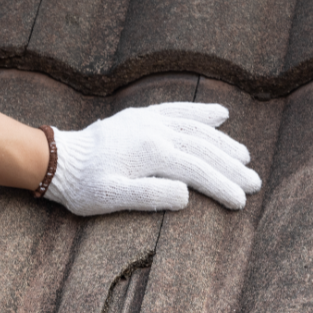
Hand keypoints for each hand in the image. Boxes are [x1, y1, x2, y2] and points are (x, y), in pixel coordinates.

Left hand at [45, 102, 261, 215]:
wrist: (57, 160)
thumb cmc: (83, 185)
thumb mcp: (112, 198)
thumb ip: (149, 196)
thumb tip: (186, 194)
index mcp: (151, 152)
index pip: (197, 170)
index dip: (222, 186)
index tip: (241, 202)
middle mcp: (155, 130)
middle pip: (203, 148)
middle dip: (231, 166)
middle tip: (255, 183)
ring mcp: (149, 120)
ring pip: (196, 129)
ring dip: (223, 142)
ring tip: (245, 157)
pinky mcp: (142, 117)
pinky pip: (178, 110)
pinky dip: (201, 112)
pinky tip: (221, 115)